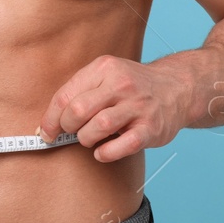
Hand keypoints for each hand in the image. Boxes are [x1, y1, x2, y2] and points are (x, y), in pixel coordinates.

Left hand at [39, 55, 192, 162]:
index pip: (65, 95)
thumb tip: (47, 125)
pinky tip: (102, 152)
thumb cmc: (133, 86)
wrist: (178, 87)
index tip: (46, 132)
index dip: (50, 119)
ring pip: (97, 127)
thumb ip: (80, 93)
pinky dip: (106, 153)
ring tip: (89, 138)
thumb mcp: (107, 75)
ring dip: (85, 139)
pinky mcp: (151, 128)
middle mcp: (122, 84)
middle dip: (67, 128)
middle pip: (78, 111)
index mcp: (105, 69)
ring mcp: (138, 106)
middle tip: (70, 133)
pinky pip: (122, 146)